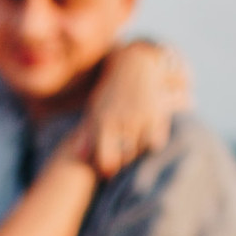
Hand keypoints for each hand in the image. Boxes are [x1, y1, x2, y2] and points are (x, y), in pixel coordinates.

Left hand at [80, 40, 191, 178]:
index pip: (107, 161)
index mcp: (103, 122)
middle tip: (122, 157)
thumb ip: (86, 135)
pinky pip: (156, 142)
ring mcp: (140, 118)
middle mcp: (121, 121)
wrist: (134, 66)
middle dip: (123, 162)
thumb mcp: (95, 110)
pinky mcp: (157, 114)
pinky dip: (153, 143)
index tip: (110, 169)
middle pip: (124, 159)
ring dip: (137, 153)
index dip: (109, 169)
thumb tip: (78, 156)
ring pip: (140, 152)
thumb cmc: (111, 93)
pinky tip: (147, 137)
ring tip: (133, 146)